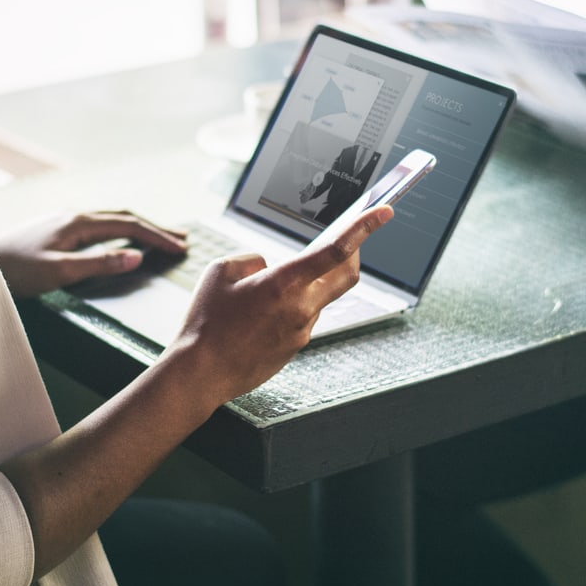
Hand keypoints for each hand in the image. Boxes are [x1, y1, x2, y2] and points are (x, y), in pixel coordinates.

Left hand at [0, 210, 187, 296]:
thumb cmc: (14, 271)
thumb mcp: (60, 272)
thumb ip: (100, 264)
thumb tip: (136, 256)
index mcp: (78, 222)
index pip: (129, 225)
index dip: (158, 236)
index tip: (181, 248)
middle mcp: (74, 215)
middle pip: (125, 216)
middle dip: (155, 227)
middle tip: (182, 238)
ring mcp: (64, 221)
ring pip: (111, 219)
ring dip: (139, 227)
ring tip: (160, 237)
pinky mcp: (56, 229)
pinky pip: (99, 225)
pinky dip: (120, 230)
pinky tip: (121, 238)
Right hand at [160, 205, 393, 404]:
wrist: (200, 374)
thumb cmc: (205, 323)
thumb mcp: (221, 272)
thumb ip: (253, 260)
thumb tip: (270, 267)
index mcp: (284, 283)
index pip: (337, 250)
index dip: (365, 227)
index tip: (385, 211)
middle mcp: (301, 308)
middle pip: (347, 275)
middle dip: (355, 253)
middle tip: (350, 239)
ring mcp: (302, 331)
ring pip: (320, 297)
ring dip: (308, 285)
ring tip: (266, 291)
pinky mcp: (296, 348)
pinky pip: (303, 318)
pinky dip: (292, 307)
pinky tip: (260, 315)